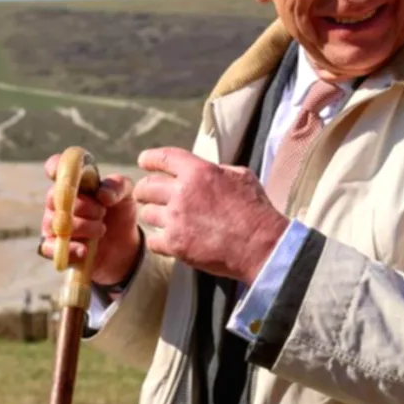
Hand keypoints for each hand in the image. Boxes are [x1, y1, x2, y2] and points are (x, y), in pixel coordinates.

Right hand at [37, 153, 141, 287]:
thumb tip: (101, 195)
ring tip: (101, 230)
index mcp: (74, 181)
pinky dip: (68, 249)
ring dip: (83, 227)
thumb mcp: (126, 195)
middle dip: (83, 206)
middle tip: (102, 212)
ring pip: (56, 223)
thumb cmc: (118, 212)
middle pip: (57, 197)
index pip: (56, 166)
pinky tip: (84, 250)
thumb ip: (118, 186)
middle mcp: (59, 200)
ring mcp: (54, 223)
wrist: (123, 245)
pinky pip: (48, 247)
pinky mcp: (54, 247)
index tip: (71, 176)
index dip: (56, 167)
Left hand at [133, 147, 288, 284]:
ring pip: (146, 213)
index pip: (164, 158)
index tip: (143, 161)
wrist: (261, 245)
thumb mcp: (241, 177)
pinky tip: (166, 242)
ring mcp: (176, 218)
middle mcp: (182, 192)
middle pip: (147, 186)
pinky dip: (158, 241)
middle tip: (146, 196)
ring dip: (152, 216)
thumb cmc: (256, 211)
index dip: (150, 158)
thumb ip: (218, 171)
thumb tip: (206, 171)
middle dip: (144, 190)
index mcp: (199, 171)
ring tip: (160, 220)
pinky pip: (152, 241)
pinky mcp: (175, 244)